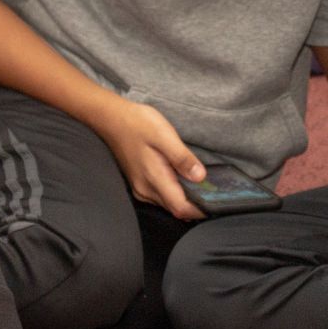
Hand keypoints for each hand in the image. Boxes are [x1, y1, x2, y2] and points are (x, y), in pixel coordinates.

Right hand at [101, 97, 206, 219]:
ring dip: (186, 200)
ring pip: (168, 204)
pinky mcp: (139, 183)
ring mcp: (140, 188)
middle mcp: (146, 189)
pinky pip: (161, 197)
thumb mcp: (164, 135)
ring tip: (204, 188)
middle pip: (176, 209)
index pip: (181, 208)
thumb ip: (182, 158)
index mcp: (154, 179)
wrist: (110, 118)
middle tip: (216, 195)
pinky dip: (175, 194)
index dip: (200, 210)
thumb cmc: (136, 123)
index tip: (217, 204)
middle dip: (196, 206)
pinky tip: (184, 182)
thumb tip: (200, 177)